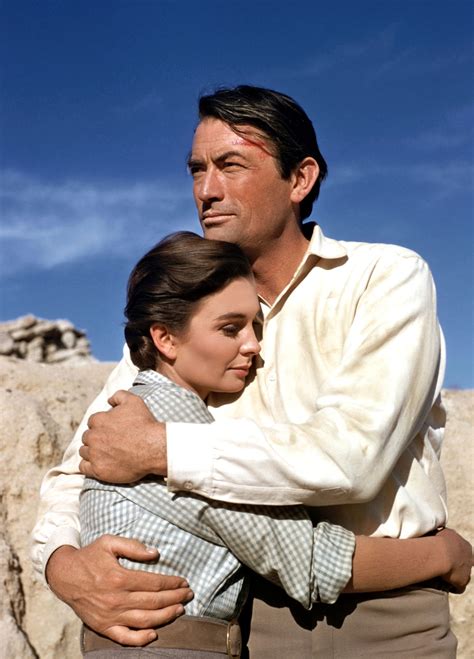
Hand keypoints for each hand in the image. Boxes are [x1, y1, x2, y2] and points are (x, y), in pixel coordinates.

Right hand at [46, 536, 193, 644]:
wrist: (64, 575)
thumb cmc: (89, 557)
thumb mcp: (109, 542)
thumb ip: (133, 546)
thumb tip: (155, 553)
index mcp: (119, 578)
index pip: (154, 583)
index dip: (172, 583)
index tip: (184, 582)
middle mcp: (116, 599)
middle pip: (154, 602)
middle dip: (175, 598)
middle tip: (188, 595)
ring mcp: (110, 616)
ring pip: (144, 620)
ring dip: (165, 616)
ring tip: (179, 610)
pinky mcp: (103, 627)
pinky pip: (124, 638)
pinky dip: (140, 639)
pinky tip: (154, 634)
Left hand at [79, 390, 167, 482]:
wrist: (154, 447)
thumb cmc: (145, 424)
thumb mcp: (134, 401)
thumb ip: (118, 396)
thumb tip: (109, 400)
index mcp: (98, 420)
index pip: (92, 422)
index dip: (101, 426)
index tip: (110, 431)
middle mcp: (93, 437)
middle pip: (87, 437)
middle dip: (96, 439)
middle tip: (108, 443)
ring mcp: (95, 454)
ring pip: (84, 452)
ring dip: (91, 452)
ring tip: (104, 454)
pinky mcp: (98, 470)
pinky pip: (84, 468)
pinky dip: (88, 466)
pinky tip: (98, 464)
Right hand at [436, 527, 472, 592]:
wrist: (440, 553)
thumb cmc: (438, 540)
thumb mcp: (440, 532)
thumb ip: (442, 534)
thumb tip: (436, 532)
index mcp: (465, 545)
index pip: (462, 549)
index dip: (453, 552)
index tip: (443, 552)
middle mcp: (469, 558)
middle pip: (465, 563)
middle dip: (457, 564)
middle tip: (444, 564)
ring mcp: (467, 571)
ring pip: (464, 575)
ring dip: (455, 576)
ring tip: (443, 576)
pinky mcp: (462, 582)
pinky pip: (459, 588)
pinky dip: (453, 587)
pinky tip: (444, 586)